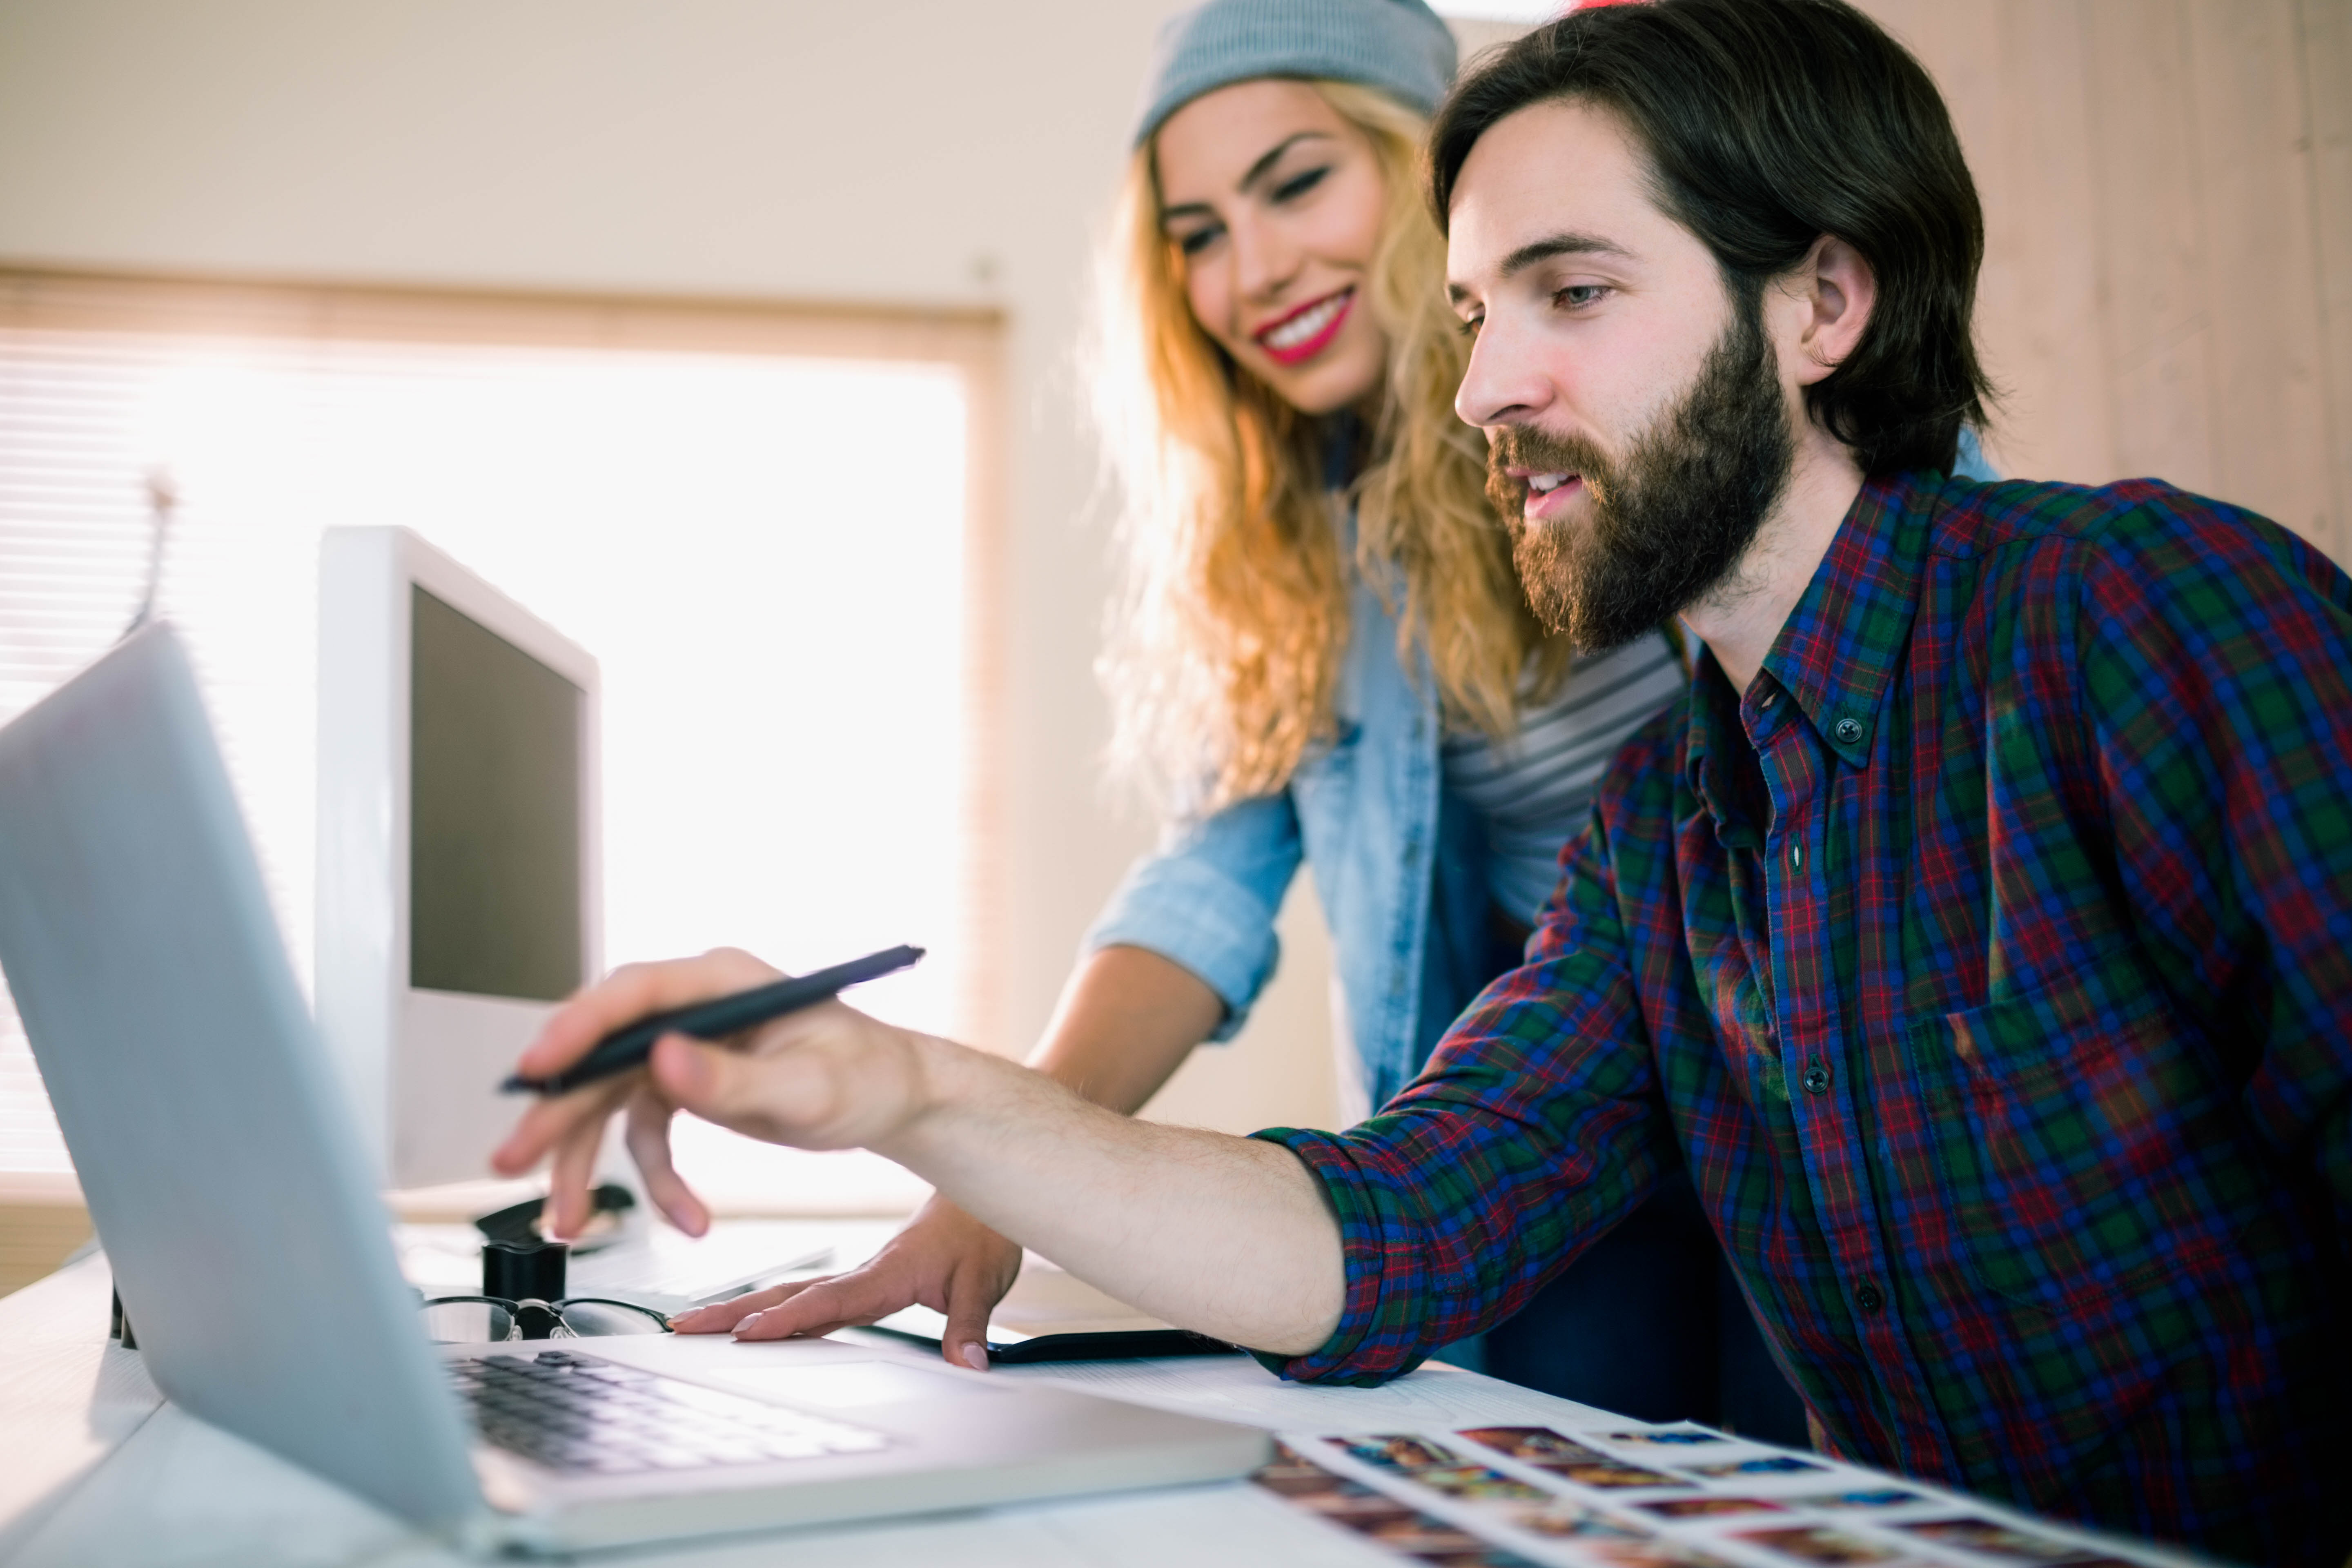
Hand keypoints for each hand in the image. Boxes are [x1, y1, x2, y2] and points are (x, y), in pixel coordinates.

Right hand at [490, 948, 932, 1239]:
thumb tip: (666, 1060)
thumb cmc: (869, 1075)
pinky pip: (645, 1135)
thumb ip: (736, 1078)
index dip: (577, 1027)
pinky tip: (682, 1217)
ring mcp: (684, 1047)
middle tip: (513, 1159)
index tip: (537, 1067)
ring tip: (565, 1221)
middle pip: (602, 1053)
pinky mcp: (686, 1087)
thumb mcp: (810, 1086)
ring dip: (584, 1160)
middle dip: (557, 1110)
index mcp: (722, 982)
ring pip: (608, 1101)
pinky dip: (654, 1181)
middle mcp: (692, 1009)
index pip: (633, 994)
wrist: (893, 1100)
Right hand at [670, 1195, 1022, 1370]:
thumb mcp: (984, 1281)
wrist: (981, 1203)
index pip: (829, 1299)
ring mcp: (855, 1278)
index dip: (788, 1317)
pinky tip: (745, 1322)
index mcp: (887, 1274)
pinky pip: (806, 1296)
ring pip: (789, 1292)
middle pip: (789, 1293)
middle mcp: (862, 1274)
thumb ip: (971, 1324)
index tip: (747, 1332)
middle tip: (683, 1326)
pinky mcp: (858, 1283)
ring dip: (741, 1306)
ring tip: (691, 1324)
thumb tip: (968, 1363)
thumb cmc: (980, 1236)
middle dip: (734, 1311)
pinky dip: (771, 1307)